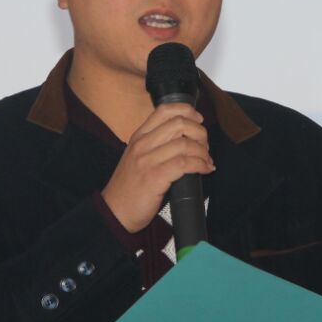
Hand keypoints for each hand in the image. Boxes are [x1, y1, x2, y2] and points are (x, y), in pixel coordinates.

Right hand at [102, 103, 214, 232]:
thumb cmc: (128, 187)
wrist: (114, 211)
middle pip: (179, 124)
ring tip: (206, 160)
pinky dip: (200, 165)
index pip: (164, 110)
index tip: (198, 119)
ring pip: (185, 144)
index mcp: (139, 136)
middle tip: (205, 145)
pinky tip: (204, 169)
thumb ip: (156, 145)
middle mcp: (142, 145)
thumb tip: (186, 138)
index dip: (187, 111)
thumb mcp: (137, 158)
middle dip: (200, 132)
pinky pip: (185, 164)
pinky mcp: (155, 177)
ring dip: (203, 152)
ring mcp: (148, 160)